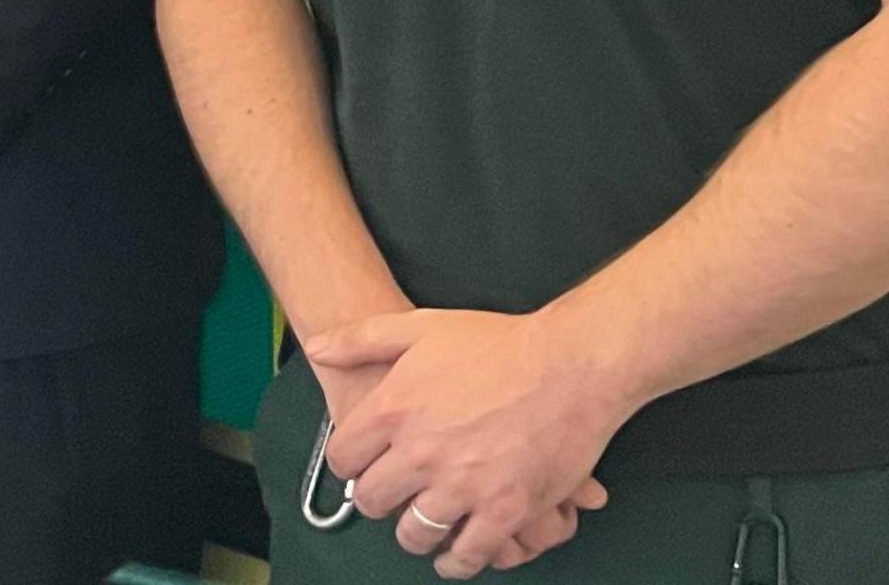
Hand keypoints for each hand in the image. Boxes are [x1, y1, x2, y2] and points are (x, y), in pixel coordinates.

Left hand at [317, 309, 621, 577]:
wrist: (570, 365)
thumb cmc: (500, 344)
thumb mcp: (420, 327)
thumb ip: (360, 339)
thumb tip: (318, 348)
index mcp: (394, 409)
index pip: (344, 459)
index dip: (350, 464)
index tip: (362, 465)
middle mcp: (421, 452)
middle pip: (373, 500)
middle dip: (378, 499)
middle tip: (394, 492)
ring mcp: (462, 486)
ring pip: (414, 534)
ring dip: (413, 532)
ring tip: (422, 522)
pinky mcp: (504, 511)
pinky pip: (467, 554)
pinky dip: (457, 561)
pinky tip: (455, 553)